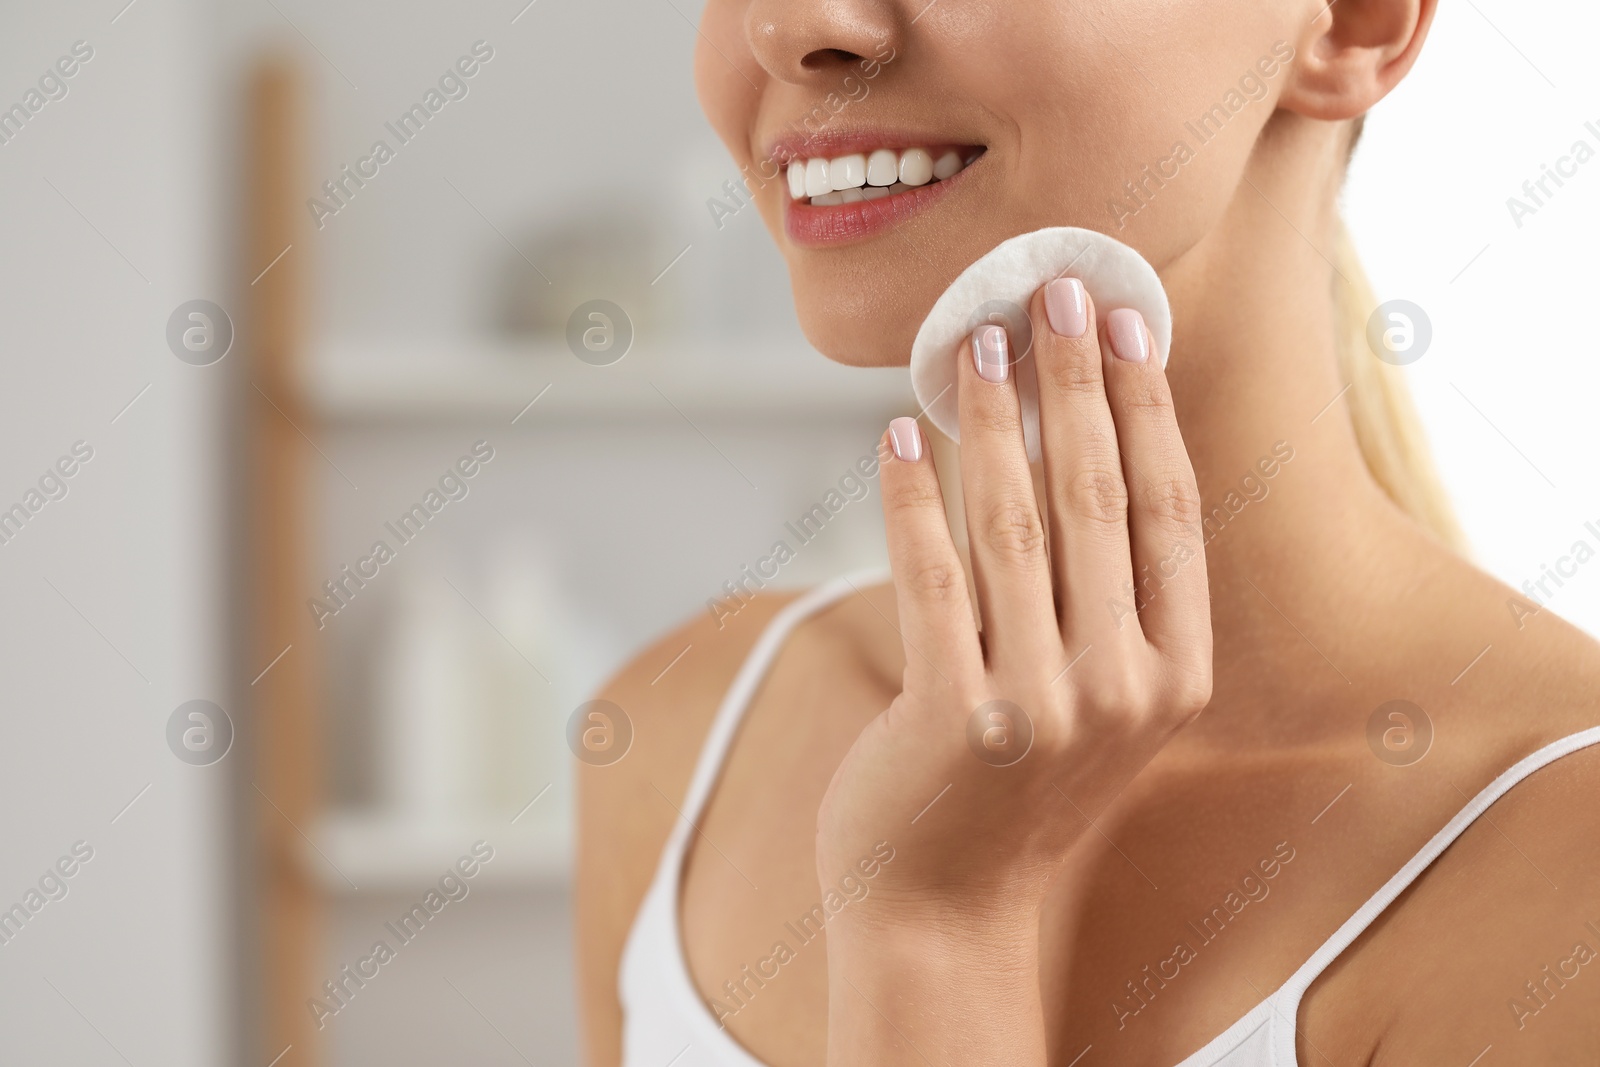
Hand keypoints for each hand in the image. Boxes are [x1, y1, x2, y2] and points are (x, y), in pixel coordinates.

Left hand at [817, 278, 1212, 927]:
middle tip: (1052, 288)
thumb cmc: (1020, 790)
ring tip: (973, 340)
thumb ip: (1110, 601)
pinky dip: (910, 492)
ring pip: (1012, 519)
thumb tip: (1077, 447)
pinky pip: (929, 572)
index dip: (1147, 407)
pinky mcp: (956, 715)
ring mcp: (1043, 704)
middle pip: (1098, 495)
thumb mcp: (1100, 703)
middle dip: (1073, 378)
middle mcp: (1126, 688)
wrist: (945, 908)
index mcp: (1178, 676)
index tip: (1126, 322)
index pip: (1173, 510)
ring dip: (991, 414)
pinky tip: (897, 435)